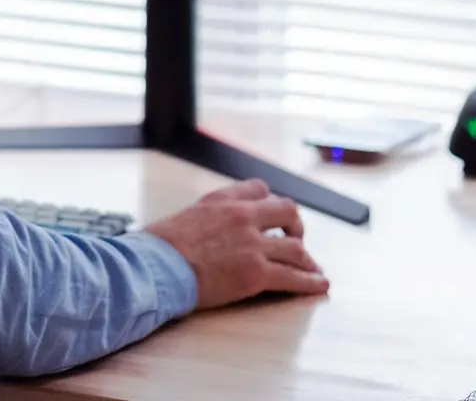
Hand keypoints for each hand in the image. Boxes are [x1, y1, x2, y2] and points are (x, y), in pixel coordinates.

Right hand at [144, 180, 327, 308]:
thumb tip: (204, 228)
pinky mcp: (256, 273)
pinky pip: (292, 277)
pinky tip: (319, 285)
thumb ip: (205, 216)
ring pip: (295, 247)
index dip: (268, 202)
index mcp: (223, 200)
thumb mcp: (183, 215)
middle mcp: (242, 216)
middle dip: (295, 226)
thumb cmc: (159, 247)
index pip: (259, 189)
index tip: (271, 215)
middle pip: (287, 211)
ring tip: (312, 268)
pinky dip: (310, 282)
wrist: (156, 267)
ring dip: (306, 259)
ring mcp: (252, 245)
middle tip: (296, 238)